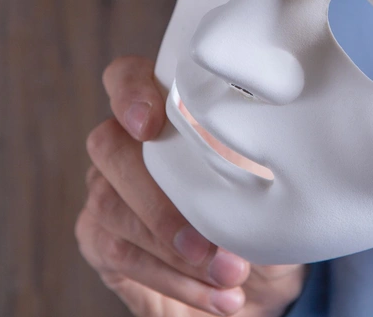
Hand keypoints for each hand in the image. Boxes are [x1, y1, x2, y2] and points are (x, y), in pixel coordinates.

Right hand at [76, 56, 306, 316]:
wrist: (258, 282)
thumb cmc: (265, 219)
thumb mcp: (272, 187)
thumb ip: (250, 162)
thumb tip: (254, 162)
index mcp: (168, 113)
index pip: (126, 77)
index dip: (130, 92)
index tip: (149, 125)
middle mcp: (128, 145)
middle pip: (110, 146)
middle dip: (159, 200)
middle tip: (209, 244)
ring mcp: (108, 190)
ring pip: (112, 206)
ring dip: (174, 250)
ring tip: (233, 276)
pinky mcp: (101, 238)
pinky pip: (120, 254)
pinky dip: (174, 280)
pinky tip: (217, 296)